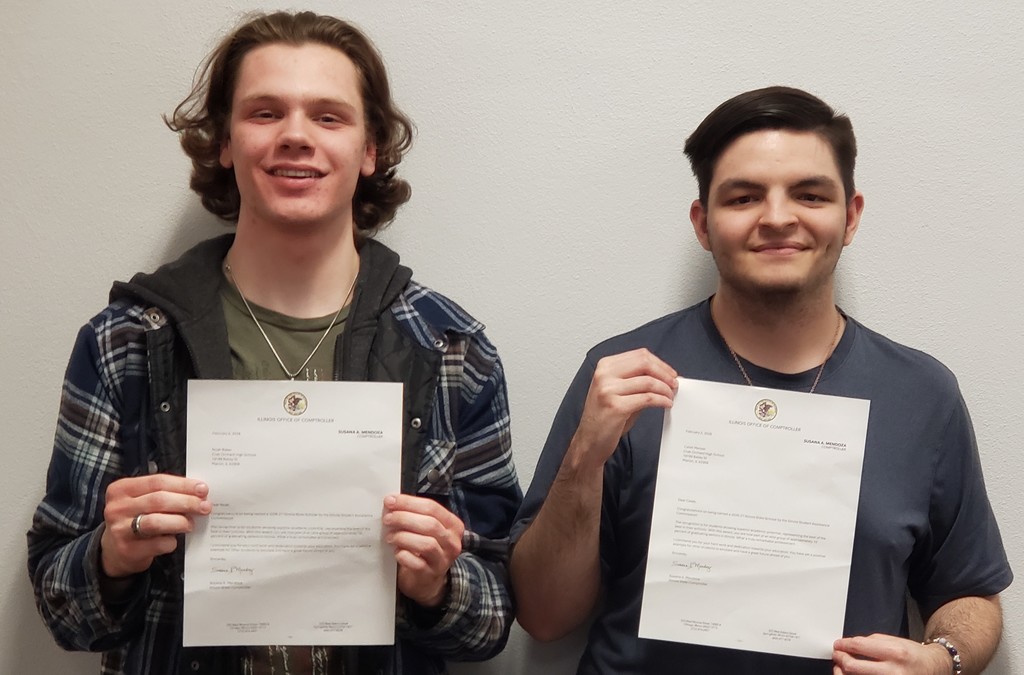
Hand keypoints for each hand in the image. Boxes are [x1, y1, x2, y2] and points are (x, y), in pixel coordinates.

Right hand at [100, 475, 211, 577]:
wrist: (114, 551)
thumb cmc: (135, 519)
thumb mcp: (141, 500)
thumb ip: (163, 493)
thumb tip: (198, 492)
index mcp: (122, 489)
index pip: (157, 481)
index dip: (183, 485)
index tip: (202, 489)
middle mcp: (117, 508)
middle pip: (159, 500)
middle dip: (186, 502)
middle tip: (204, 506)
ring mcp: (120, 530)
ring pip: (156, 522)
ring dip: (180, 522)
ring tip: (190, 523)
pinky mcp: (128, 550)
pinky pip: (157, 543)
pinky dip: (171, 541)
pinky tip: (174, 540)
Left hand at [382, 494, 463, 607]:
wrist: (427, 580)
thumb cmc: (423, 548)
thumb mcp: (425, 529)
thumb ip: (414, 515)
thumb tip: (391, 502)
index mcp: (453, 525)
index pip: (432, 507)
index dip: (409, 503)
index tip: (390, 501)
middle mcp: (452, 542)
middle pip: (430, 524)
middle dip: (404, 518)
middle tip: (387, 519)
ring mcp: (443, 560)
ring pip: (426, 544)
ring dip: (403, 537)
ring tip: (390, 536)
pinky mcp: (430, 574)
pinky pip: (417, 563)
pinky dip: (404, 556)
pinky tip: (396, 552)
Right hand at [570, 349, 677, 470]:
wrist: (589, 440)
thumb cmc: (605, 417)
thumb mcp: (618, 391)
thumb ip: (638, 381)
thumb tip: (666, 377)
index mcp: (605, 366)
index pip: (640, 355)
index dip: (660, 364)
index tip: (671, 374)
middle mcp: (604, 375)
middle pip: (644, 363)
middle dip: (665, 373)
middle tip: (674, 384)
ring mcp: (608, 390)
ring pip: (648, 382)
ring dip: (665, 389)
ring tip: (671, 397)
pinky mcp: (616, 407)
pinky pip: (647, 398)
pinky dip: (661, 400)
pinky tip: (666, 404)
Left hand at [833, 634, 951, 673]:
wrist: (935, 669)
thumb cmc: (915, 655)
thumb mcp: (895, 641)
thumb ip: (872, 642)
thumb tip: (850, 645)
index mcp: (895, 653)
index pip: (859, 647)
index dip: (843, 645)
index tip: (838, 645)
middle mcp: (894, 672)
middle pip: (854, 667)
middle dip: (840, 660)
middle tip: (837, 656)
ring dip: (844, 673)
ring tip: (842, 667)